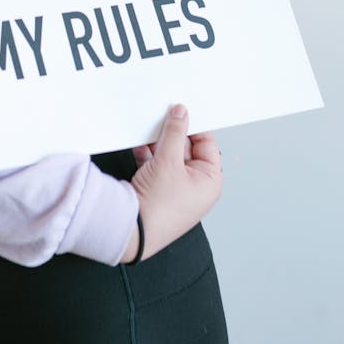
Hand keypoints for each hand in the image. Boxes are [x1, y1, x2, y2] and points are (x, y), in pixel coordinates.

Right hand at [122, 104, 222, 261]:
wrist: (133, 231)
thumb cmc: (159, 208)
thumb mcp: (169, 161)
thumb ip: (174, 133)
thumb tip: (180, 113)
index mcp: (210, 181)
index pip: (207, 144)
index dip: (194, 127)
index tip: (182, 111)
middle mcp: (195, 187)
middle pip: (186, 149)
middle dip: (172, 134)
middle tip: (162, 116)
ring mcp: (176, 190)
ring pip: (169, 157)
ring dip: (158, 144)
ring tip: (148, 129)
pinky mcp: (157, 192)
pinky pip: (155, 166)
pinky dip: (148, 155)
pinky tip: (139, 144)